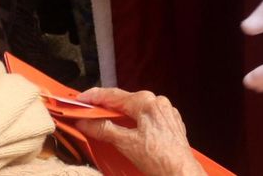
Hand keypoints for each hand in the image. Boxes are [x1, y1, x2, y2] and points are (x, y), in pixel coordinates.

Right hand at [73, 88, 201, 175]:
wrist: (181, 174)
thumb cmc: (159, 159)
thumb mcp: (126, 143)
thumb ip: (103, 129)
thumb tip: (85, 122)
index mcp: (146, 102)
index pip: (113, 95)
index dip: (93, 97)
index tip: (80, 100)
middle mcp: (157, 102)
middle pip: (124, 101)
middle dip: (106, 107)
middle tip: (89, 112)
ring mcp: (165, 113)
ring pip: (136, 109)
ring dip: (120, 115)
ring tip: (105, 122)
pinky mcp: (170, 124)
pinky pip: (147, 117)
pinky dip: (134, 121)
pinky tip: (127, 130)